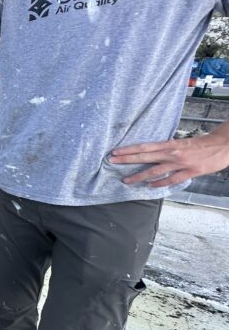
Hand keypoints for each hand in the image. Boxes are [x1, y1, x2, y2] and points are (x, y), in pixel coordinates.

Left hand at [108, 131, 228, 187]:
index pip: (144, 146)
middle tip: (111, 161)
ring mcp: (180, 163)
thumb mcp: (180, 143)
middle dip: (126, 159)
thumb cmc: (200, 144)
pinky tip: (150, 186)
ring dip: (139, 176)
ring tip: (126, 180)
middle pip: (144, 156)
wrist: (222, 145)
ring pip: (155, 170)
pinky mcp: (190, 172)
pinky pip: (171, 179)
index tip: (115, 151)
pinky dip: (160, 183)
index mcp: (169, 144)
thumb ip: (166, 149)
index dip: (128, 149)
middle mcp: (172, 153)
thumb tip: (150, 153)